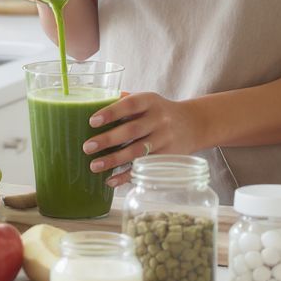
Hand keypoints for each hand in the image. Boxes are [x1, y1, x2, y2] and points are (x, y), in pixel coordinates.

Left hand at [82, 91, 204, 187]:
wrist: (193, 124)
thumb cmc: (159, 111)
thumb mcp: (147, 100)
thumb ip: (124, 101)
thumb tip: (93, 104)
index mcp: (151, 101)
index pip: (130, 105)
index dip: (111, 112)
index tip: (92, 121)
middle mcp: (159, 120)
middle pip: (132, 130)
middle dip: (108, 140)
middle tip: (87, 147)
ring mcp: (165, 140)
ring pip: (137, 152)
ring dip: (114, 160)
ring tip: (94, 166)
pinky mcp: (167, 158)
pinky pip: (145, 168)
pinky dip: (126, 176)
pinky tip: (110, 180)